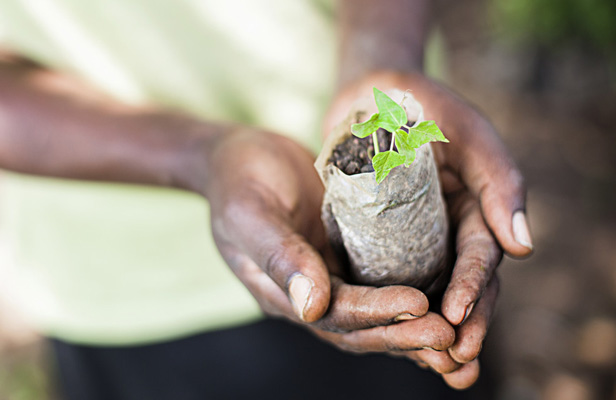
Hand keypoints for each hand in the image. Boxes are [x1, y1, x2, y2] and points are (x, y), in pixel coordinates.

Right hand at [205, 127, 456, 361]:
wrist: (237, 156)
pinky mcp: (345, 256)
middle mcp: (308, 293)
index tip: (420, 306)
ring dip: (414, 328)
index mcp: (281, 292)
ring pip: (376, 314)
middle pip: (361, 327)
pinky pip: (380, 284)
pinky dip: (411, 299)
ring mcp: (328, 276)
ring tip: (459, 335)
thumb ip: (280, 256)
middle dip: (406, 334)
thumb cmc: (237, 178)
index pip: (335, 314)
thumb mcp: (251, 212)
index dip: (378, 314)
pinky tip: (445, 302)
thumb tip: (312, 308)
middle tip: (452, 336)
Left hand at [325, 70, 532, 388]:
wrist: (372, 94)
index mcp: (476, 211)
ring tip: (426, 364)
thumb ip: (501, 184)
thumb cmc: (426, 104)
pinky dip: (389, 307)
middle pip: (459, 287)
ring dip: (427, 328)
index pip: (481, 259)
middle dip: (460, 326)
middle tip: (452, 361)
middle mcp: (448, 231)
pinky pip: (386, 278)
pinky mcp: (378, 238)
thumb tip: (524, 246)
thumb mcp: (471, 134)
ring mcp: (414, 238)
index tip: (459, 319)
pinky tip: (381, 334)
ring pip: (425, 292)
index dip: (472, 290)